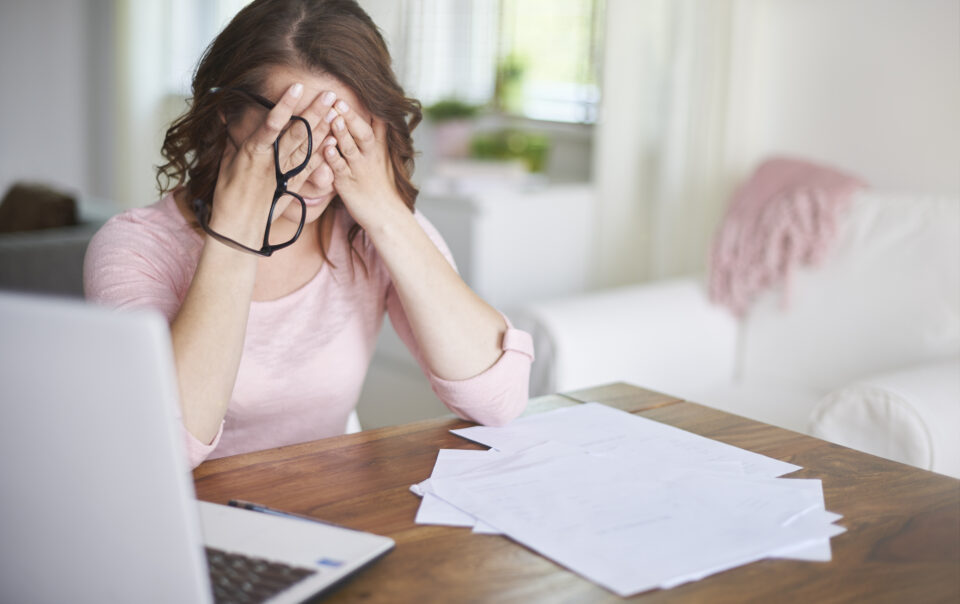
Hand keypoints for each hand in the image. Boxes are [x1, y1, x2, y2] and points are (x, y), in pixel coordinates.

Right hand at [208, 84, 335, 247]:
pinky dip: (323, 153)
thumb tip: (227, 117)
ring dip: (324, 128)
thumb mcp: (226, 164)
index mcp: (252, 152)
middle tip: (330, 94)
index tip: (298, 87)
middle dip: (314, 112)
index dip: (285, 105)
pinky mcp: (293, 185)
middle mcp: (272, 161)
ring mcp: (284, 173)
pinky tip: (334, 139)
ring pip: (307, 147)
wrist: (239, 228)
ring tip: (337, 110)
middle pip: (297, 133)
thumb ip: (233, 140)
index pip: (272, 124)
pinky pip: (311, 167)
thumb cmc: (228, 195)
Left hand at [321, 101, 404, 227]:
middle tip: (339, 100)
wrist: (386, 214)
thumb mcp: (384, 156)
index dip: (368, 107)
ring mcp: (358, 169)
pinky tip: (325, 148)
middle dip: (351, 116)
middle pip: (362, 132)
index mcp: (378, 147)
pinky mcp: (347, 184)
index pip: (376, 123)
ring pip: (350, 148)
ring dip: (341, 133)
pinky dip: (333, 158)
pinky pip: (339, 169)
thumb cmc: (381, 184)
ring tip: (334, 118)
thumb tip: (378, 111)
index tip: (359, 89)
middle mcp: (370, 156)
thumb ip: (378, 134)